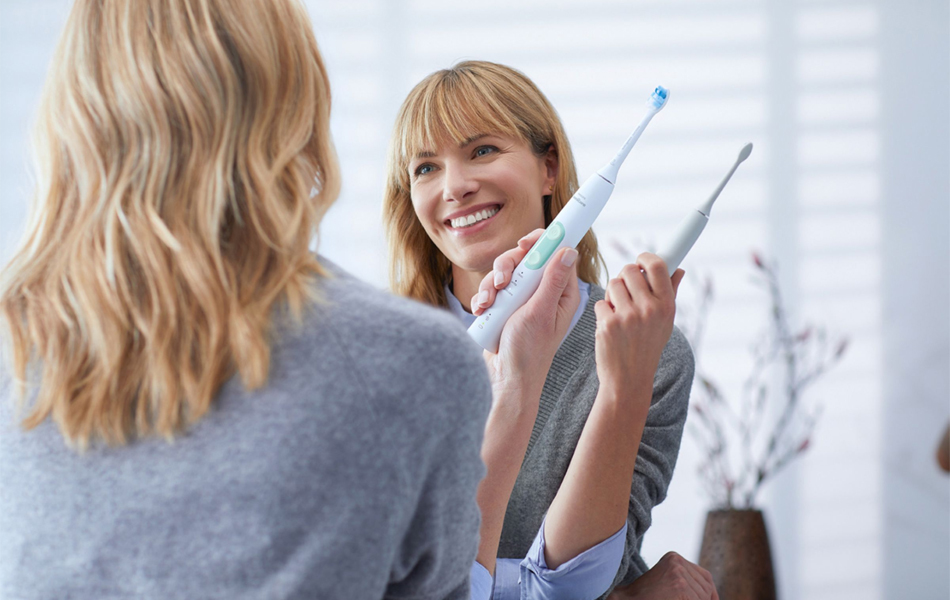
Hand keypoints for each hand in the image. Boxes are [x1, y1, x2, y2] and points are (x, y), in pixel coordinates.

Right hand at [472, 229, 578, 400]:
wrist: (505, 378)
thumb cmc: (529, 351)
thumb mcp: (541, 312)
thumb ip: (552, 280)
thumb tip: (568, 249)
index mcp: (560, 292)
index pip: (556, 254)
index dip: (541, 242)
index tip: (524, 243)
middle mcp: (543, 292)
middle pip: (525, 258)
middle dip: (508, 267)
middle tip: (502, 282)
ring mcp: (523, 299)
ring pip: (505, 272)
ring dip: (491, 285)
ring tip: (488, 304)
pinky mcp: (505, 306)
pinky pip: (492, 289)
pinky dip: (484, 297)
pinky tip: (482, 311)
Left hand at [594, 254, 683, 406]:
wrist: (629, 380)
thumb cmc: (647, 347)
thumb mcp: (665, 323)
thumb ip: (670, 293)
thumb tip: (678, 269)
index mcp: (667, 306)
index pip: (657, 266)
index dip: (645, 257)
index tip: (640, 259)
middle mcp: (649, 309)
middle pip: (629, 270)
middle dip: (624, 277)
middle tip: (626, 291)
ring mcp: (628, 317)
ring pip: (612, 284)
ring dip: (612, 295)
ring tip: (619, 312)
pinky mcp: (608, 324)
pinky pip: (600, 302)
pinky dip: (603, 312)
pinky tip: (610, 326)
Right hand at [608, 552, 717, 599]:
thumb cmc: (646, 595)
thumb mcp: (668, 581)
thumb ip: (686, 580)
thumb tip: (712, 595)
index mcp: (674, 558)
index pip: (705, 576)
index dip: (711, 593)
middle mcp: (677, 562)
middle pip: (706, 587)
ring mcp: (679, 573)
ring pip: (703, 596)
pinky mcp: (680, 587)